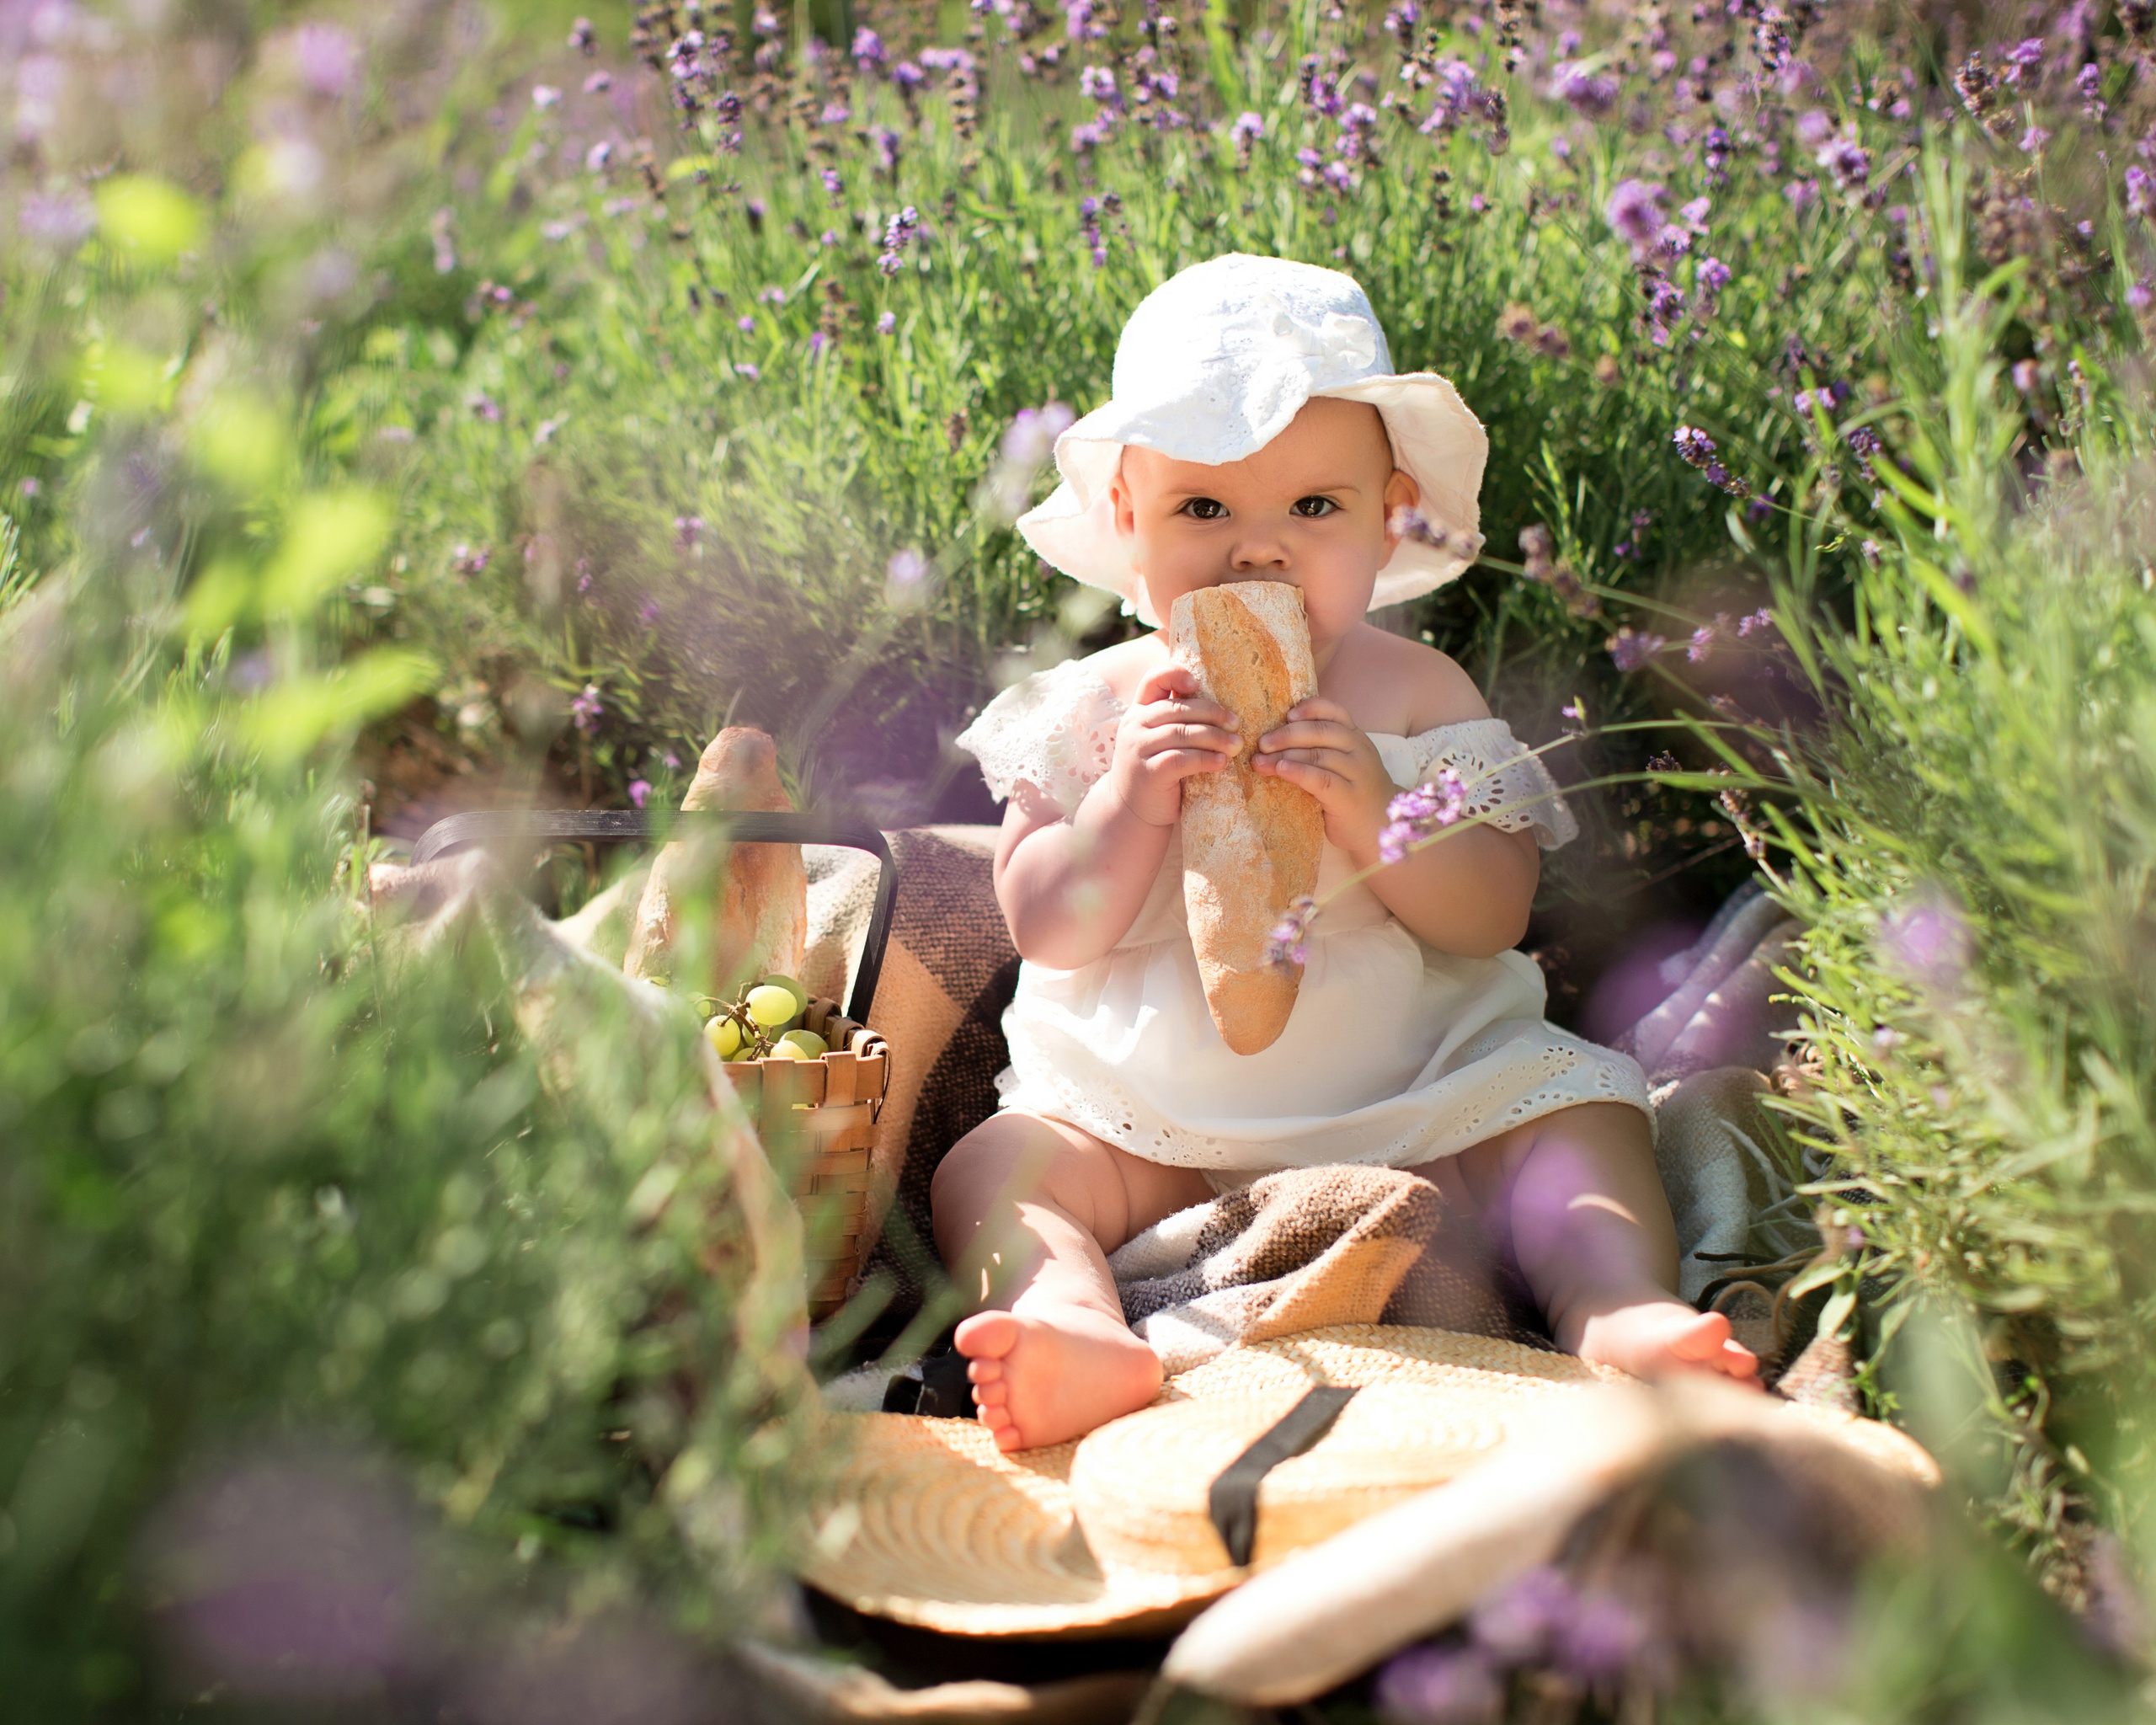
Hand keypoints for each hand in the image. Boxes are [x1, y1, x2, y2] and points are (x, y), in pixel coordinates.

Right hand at [1102, 665, 1238, 827]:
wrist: (1131, 811)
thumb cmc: (1156, 771)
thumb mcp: (1160, 740)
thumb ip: (1177, 722)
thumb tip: (1222, 708)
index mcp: (1139, 711)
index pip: (1154, 680)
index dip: (1176, 674)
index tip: (1198, 684)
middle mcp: (1134, 725)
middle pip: (1178, 708)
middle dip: (1212, 713)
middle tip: (1236, 722)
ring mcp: (1138, 748)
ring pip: (1182, 733)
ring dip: (1215, 737)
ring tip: (1236, 744)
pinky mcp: (1149, 772)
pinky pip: (1181, 759)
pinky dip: (1205, 759)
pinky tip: (1222, 762)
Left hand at [1253, 697, 1394, 860]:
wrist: (1381, 829)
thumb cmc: (1354, 795)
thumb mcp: (1345, 765)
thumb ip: (1324, 749)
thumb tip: (1277, 739)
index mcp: (1357, 738)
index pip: (1335, 712)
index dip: (1310, 709)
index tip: (1287, 714)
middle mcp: (1360, 751)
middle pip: (1320, 732)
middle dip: (1287, 734)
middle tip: (1261, 743)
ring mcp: (1358, 774)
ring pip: (1317, 755)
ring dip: (1283, 755)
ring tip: (1260, 761)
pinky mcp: (1349, 798)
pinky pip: (1320, 780)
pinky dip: (1298, 772)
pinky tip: (1280, 770)